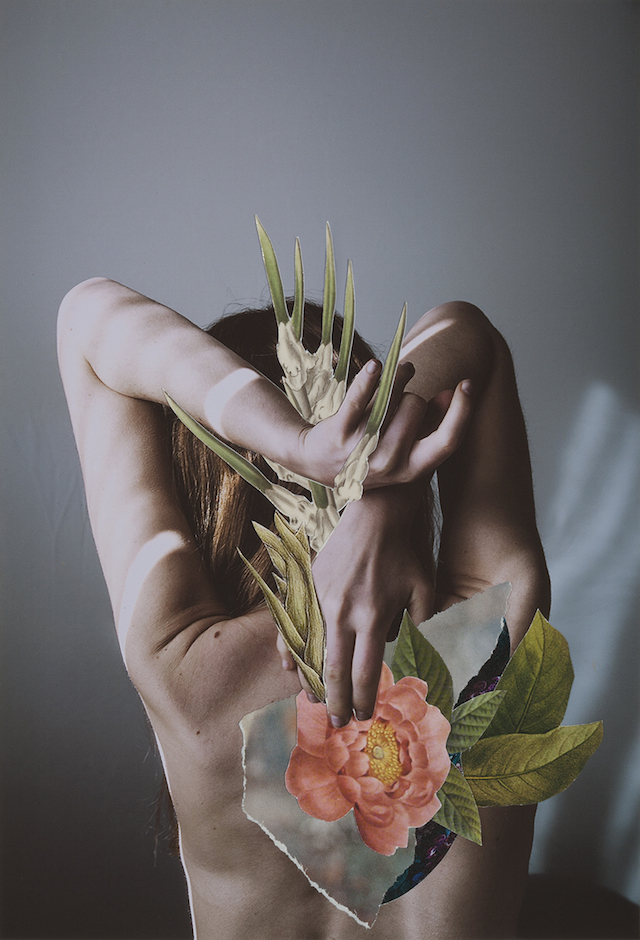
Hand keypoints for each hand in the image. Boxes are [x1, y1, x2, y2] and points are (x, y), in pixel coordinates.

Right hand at [278, 484, 434, 723]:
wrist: (373, 517)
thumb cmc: (402, 556)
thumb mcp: (422, 591)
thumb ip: (420, 628)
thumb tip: (410, 658)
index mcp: (373, 616)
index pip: (365, 671)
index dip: (364, 698)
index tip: (364, 716)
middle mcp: (341, 613)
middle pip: (333, 670)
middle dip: (335, 701)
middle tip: (337, 722)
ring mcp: (318, 600)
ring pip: (308, 652)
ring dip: (310, 681)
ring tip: (315, 702)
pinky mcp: (305, 588)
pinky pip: (292, 627)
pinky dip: (289, 651)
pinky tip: (291, 670)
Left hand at [294, 361, 472, 489]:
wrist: (317, 463)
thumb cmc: (369, 451)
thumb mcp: (402, 446)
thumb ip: (429, 423)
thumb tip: (453, 393)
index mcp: (411, 471)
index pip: (448, 441)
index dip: (463, 411)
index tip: (468, 383)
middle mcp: (388, 466)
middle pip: (416, 406)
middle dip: (411, 393)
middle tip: (401, 393)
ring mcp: (362, 451)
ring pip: (392, 397)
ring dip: (396, 376)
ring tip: (394, 370)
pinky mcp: (338, 434)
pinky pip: (360, 397)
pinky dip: (370, 378)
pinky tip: (376, 366)